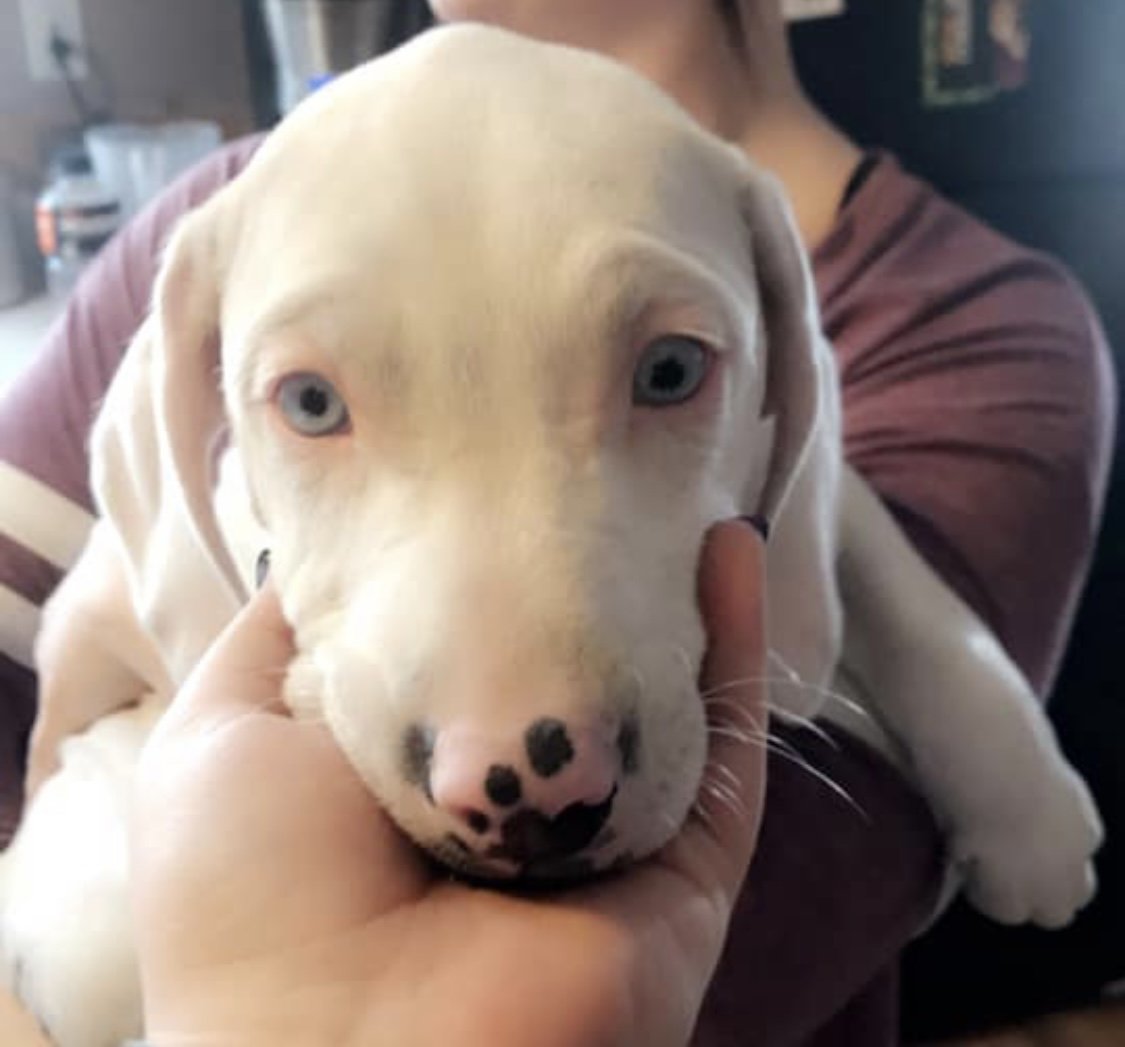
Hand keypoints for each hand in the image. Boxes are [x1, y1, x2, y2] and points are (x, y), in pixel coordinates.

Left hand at [131, 519, 767, 1046]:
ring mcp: (603, 839)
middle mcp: (512, 808)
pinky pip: (726, 751)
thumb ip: (277, 648)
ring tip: (685, 488)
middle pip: (574, 671)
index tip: (506, 474)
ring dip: (680, 596)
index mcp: (411, 776)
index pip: (470, 652)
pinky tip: (734, 550)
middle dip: (593, 575)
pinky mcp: (682, 873)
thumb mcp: (223, 741)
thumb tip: (329, 562)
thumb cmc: (256, 898)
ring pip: (663, 699)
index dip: (489, 564)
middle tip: (608, 471)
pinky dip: (739, 650)